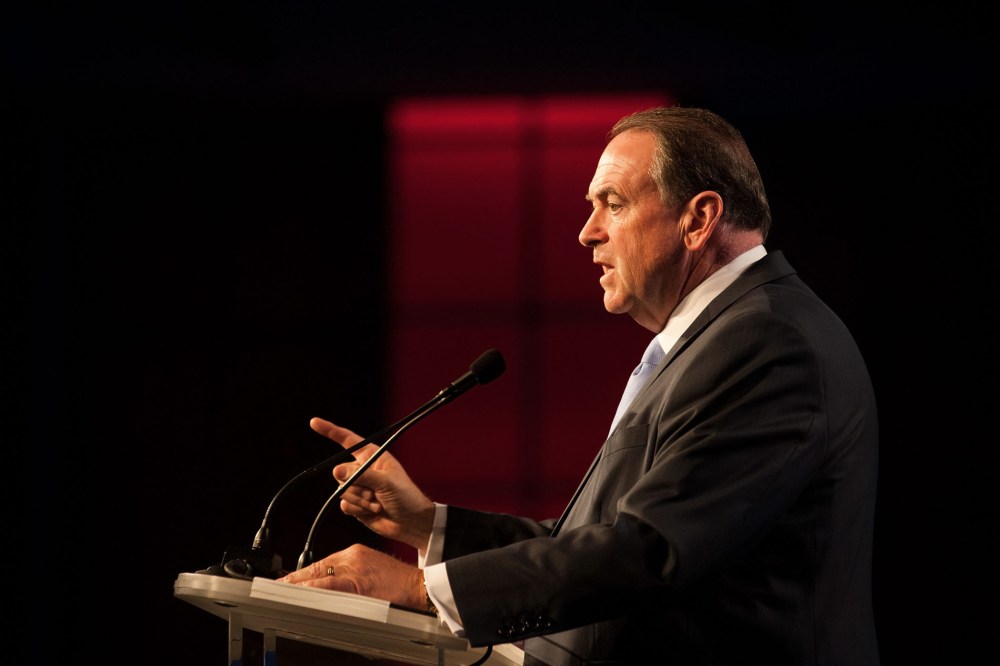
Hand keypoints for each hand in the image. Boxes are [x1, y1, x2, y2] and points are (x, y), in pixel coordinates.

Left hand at [277, 544, 425, 609]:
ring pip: (318, 575)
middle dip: (294, 579)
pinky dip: (312, 588)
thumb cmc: (399, 582)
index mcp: (355, 553)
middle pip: (316, 567)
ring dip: (297, 584)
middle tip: (274, 586)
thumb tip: (327, 587)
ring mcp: (355, 569)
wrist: (419, 586)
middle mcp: (352, 557)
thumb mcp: (371, 569)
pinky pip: (329, 585)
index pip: (321, 563)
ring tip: (279, 591)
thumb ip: (350, 574)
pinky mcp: (359, 583)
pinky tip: (299, 592)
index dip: (301, 573)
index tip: (286, 580)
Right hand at [311, 417, 434, 549]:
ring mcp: (358, 487)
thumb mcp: (386, 482)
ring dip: (360, 500)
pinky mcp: (356, 503)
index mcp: (372, 456)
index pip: (348, 440)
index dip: (330, 430)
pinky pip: (344, 505)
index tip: (314, 422)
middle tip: (375, 493)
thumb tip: (337, 471)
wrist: (410, 523)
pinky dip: (358, 509)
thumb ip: (361, 476)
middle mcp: (363, 469)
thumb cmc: (405, 497)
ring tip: (378, 503)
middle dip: (356, 485)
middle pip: (340, 472)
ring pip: (342, 490)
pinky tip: (373, 511)